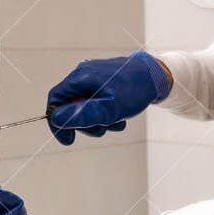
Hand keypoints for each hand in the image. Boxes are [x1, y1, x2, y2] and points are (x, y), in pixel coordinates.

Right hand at [45, 50, 170, 144]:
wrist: (158, 75)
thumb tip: (57, 120)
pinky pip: (96, 101)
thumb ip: (83, 115)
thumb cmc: (135, 90)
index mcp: (80, 77)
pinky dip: (105, 113)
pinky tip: (121, 115)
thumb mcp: (110, 108)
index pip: (55, 100)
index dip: (57, 122)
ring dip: (98, 120)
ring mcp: (92, 77)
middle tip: (102, 130)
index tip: (68, 140)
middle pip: (69, 105)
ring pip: (84, 106)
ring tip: (117, 122)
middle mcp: (83, 74)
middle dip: (85, 123)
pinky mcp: (103, 81)